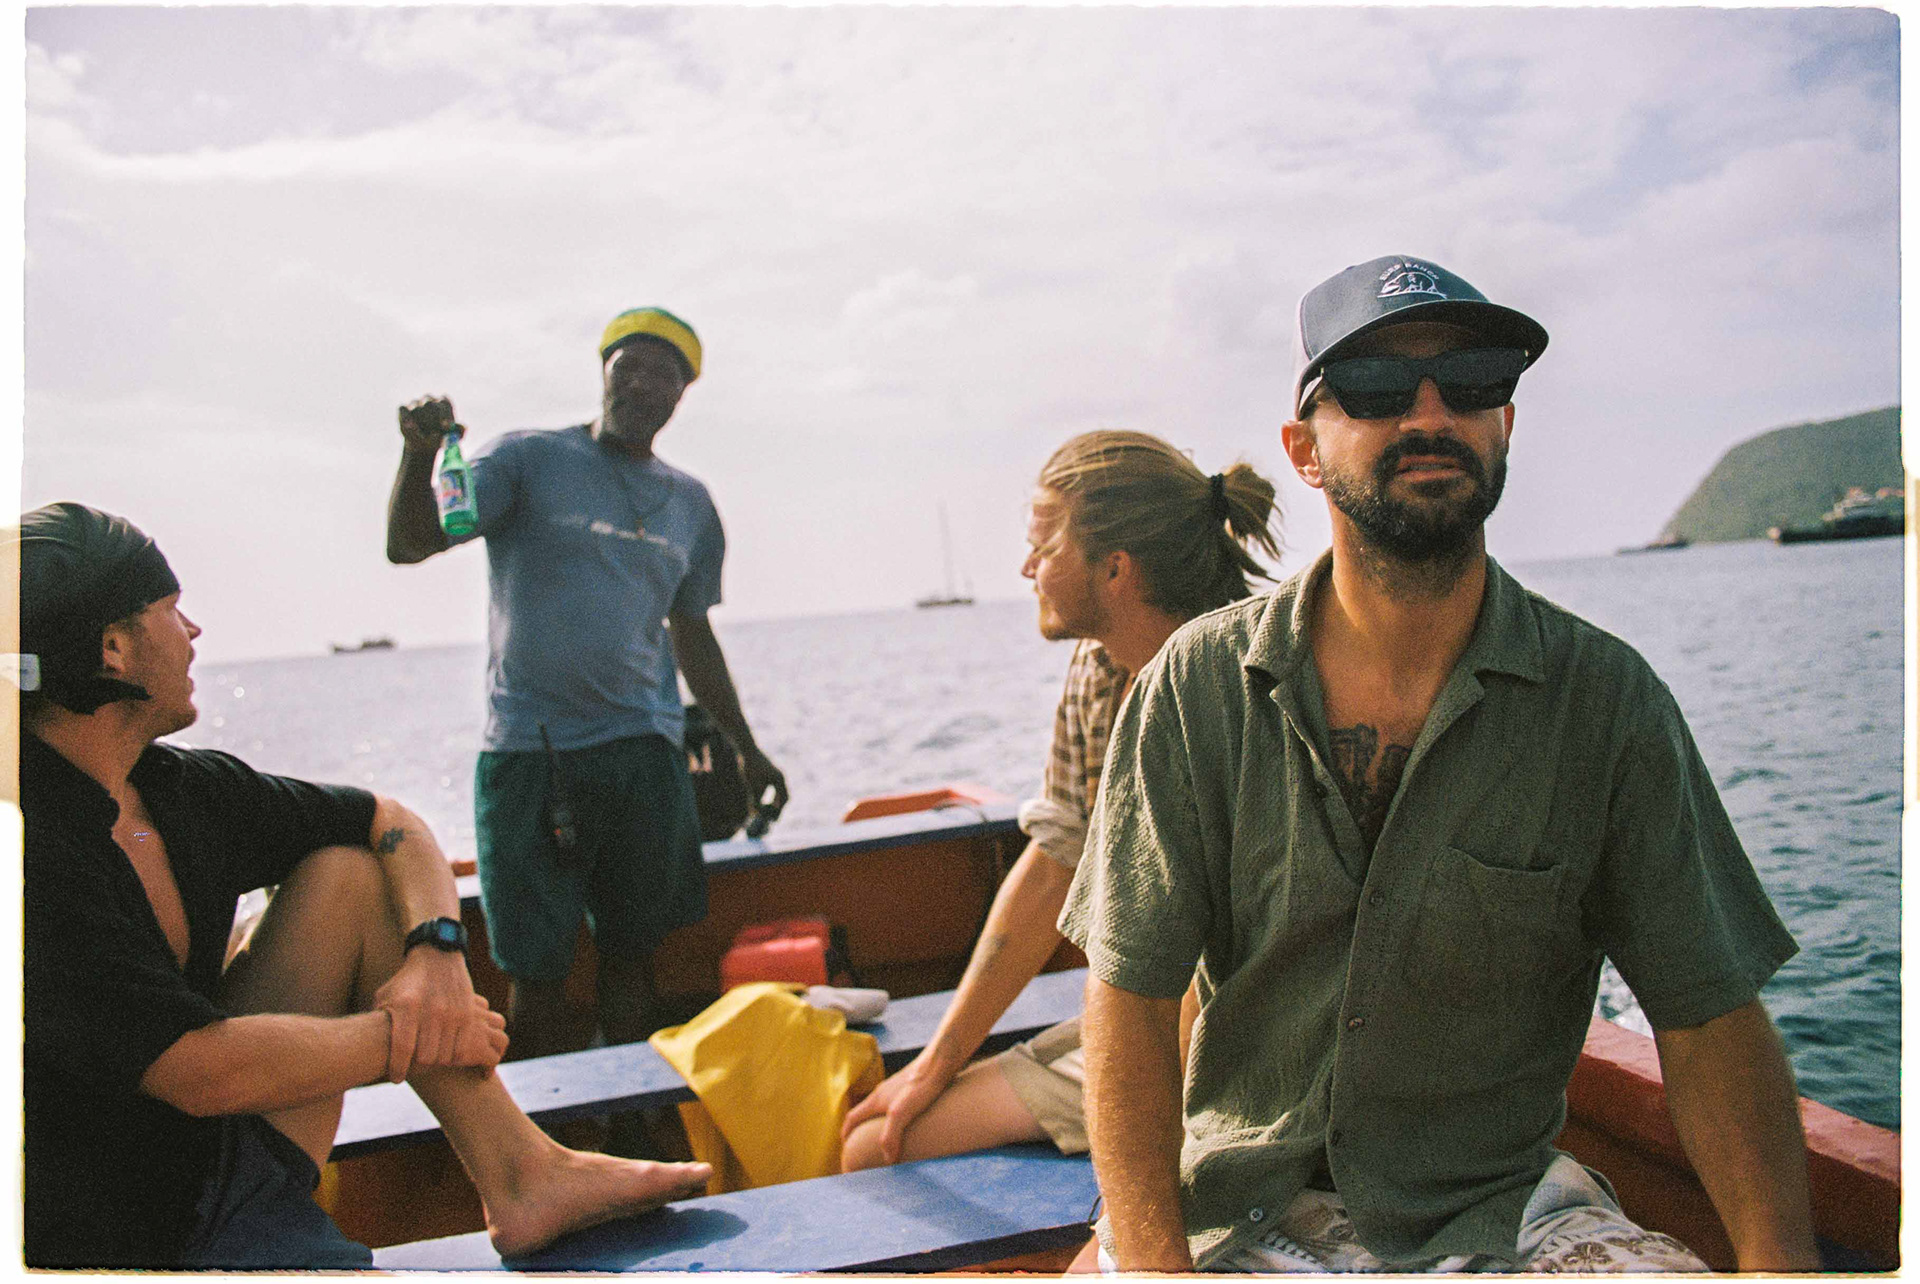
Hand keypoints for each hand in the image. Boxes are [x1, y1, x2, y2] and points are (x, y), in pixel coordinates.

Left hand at [374, 947, 505, 1081]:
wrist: (438, 955)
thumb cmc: (406, 981)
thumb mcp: (385, 996)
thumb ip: (378, 1021)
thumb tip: (364, 1048)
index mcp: (407, 1006)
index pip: (402, 1048)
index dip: (397, 1068)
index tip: (396, 1078)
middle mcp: (432, 1010)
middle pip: (425, 1057)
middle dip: (418, 1066)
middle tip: (414, 1065)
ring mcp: (452, 1012)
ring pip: (444, 1056)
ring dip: (436, 1062)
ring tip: (429, 1058)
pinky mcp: (468, 1014)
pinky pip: (462, 1049)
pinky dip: (453, 1056)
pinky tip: (446, 1052)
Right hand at [397, 395, 458, 451]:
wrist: (424, 443)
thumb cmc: (441, 438)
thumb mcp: (453, 437)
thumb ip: (459, 433)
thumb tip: (463, 428)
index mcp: (444, 404)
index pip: (446, 405)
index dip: (446, 415)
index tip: (447, 426)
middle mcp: (430, 400)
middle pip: (430, 405)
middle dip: (433, 420)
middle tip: (435, 434)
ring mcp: (416, 403)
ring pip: (417, 411)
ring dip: (420, 426)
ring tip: (424, 440)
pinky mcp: (404, 409)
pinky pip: (405, 413)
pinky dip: (406, 420)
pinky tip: (409, 427)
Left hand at [740, 747, 789, 821]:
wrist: (746, 748)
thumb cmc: (750, 766)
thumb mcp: (752, 786)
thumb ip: (755, 800)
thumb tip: (755, 815)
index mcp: (779, 780)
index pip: (783, 799)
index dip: (779, 811)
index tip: (773, 820)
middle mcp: (779, 777)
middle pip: (783, 796)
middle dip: (777, 808)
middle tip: (770, 818)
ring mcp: (774, 774)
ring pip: (776, 792)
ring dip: (771, 801)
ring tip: (762, 809)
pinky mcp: (768, 772)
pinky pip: (771, 787)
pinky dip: (767, 795)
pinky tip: (757, 798)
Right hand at [838, 1051, 950, 1163]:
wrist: (941, 1060)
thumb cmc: (921, 1084)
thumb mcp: (901, 1113)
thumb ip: (890, 1135)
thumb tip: (887, 1159)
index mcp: (876, 1100)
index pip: (852, 1118)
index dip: (846, 1134)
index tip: (845, 1148)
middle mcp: (882, 1092)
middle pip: (865, 1113)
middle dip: (861, 1130)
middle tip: (865, 1148)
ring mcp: (897, 1088)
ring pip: (881, 1108)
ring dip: (879, 1123)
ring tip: (888, 1139)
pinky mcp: (912, 1086)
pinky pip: (897, 1105)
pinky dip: (896, 1118)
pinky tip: (911, 1123)